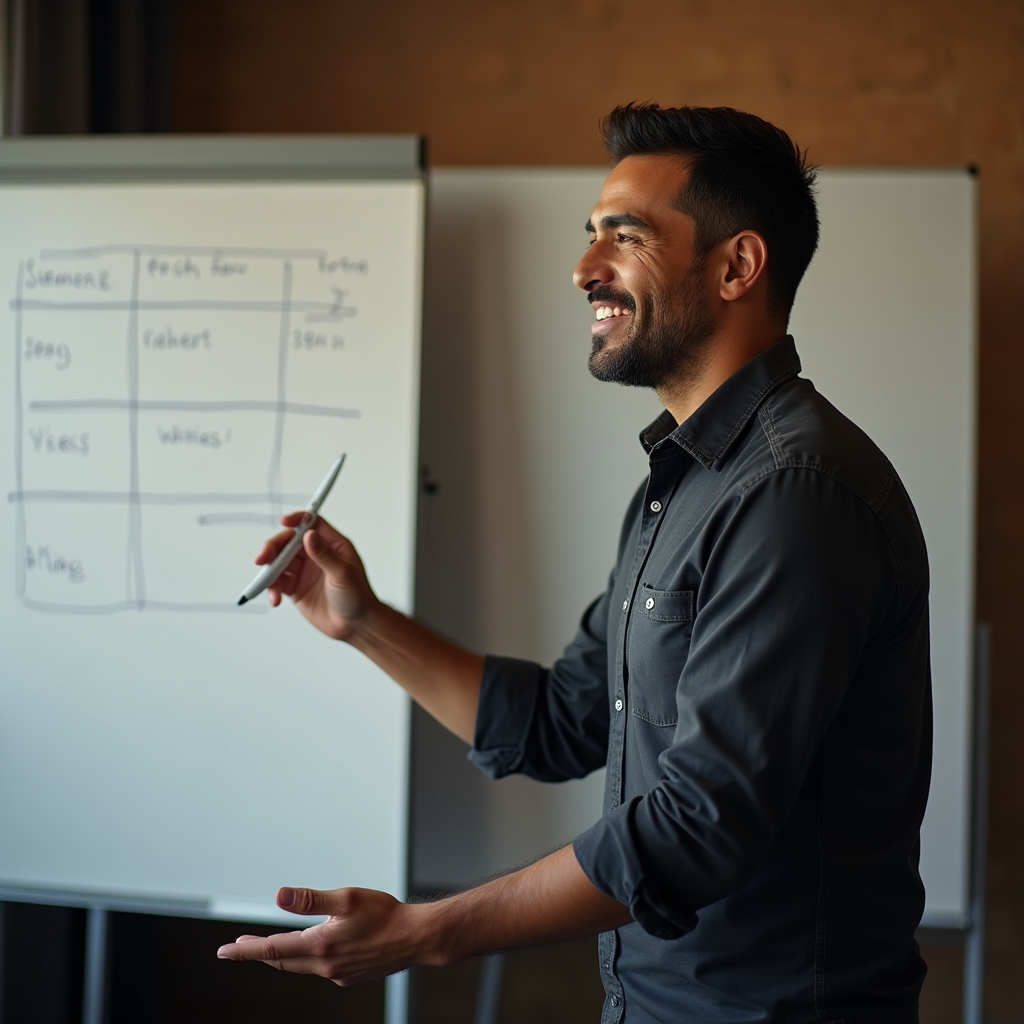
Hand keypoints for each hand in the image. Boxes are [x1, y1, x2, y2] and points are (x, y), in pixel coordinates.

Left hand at [216, 886, 431, 984]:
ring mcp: (337, 973)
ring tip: (272, 944)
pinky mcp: (349, 975)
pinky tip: (315, 947)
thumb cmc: (385, 914)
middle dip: (259, 953)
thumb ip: (311, 899)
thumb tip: (279, 896)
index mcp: (321, 945)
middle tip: (239, 947)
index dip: (245, 951)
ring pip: (300, 966)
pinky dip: (307, 958)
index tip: (223, 952)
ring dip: (283, 955)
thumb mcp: (347, 898)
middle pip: (282, 960)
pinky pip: (319, 968)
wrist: (416, 938)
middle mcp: (325, 965)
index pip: (273, 948)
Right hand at [255, 515, 377, 639]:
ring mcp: (304, 571)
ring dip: (270, 572)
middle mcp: (316, 555)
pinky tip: (274, 598)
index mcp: (332, 545)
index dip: (297, 519)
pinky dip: (271, 588)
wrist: (355, 626)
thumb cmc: (358, 597)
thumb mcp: (343, 574)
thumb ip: (325, 555)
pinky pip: (277, 582)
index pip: (311, 523)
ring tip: (271, 588)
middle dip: (273, 548)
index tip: (283, 522)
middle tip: (262, 558)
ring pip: (279, 562)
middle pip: (288, 542)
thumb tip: (309, 535)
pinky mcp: (295, 588)